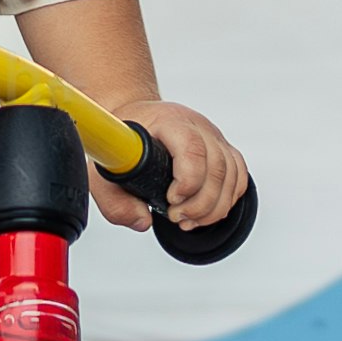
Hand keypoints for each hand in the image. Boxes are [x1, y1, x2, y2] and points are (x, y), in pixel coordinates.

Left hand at [95, 96, 248, 234]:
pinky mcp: (221, 149)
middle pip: (216, 166)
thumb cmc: (119, 141)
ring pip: (231, 174)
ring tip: (187, 219)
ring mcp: (212, 136)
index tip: (170, 201)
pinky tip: (205, 212)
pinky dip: (227, 200)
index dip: (188, 180)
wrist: (131, 118)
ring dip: (214, 207)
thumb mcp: (102, 170)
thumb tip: (143, 222)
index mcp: (167, 121)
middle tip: (176, 217)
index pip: (192, 147)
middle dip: (200, 203)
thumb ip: (115, 203)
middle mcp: (196, 125)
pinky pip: (238, 176)